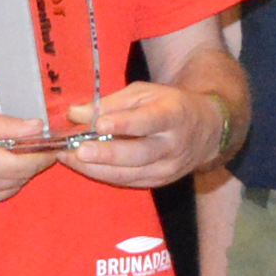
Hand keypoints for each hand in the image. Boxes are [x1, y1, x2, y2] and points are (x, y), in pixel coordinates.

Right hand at [0, 105, 54, 216]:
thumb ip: (3, 125)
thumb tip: (37, 128)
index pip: (26, 165)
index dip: (43, 154)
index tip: (54, 143)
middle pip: (20, 179)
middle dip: (29, 161)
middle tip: (30, 141)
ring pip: (9, 190)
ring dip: (14, 172)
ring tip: (5, 151)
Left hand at [56, 80, 229, 186]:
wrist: (205, 130)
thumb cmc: (169, 105)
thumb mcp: (145, 93)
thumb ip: (111, 103)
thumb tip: (75, 114)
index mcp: (172, 116)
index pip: (148, 121)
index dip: (124, 124)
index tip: (100, 123)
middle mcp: (172, 145)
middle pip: (138, 154)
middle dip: (107, 153)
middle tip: (79, 151)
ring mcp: (167, 168)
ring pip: (129, 173)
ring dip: (96, 168)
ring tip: (70, 159)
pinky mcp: (159, 182)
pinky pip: (127, 181)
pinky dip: (103, 175)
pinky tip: (84, 167)